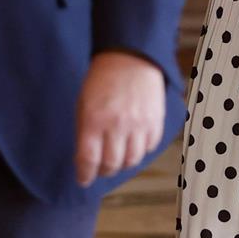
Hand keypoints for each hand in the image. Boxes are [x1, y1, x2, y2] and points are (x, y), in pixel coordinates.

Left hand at [74, 50, 166, 186]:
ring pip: (132, 160)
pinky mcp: (155, 121)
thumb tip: (86, 159)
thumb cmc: (102, 80)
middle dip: (104, 170)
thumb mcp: (83, 103)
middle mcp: (117, 125)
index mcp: (93, 120)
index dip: (85, 175)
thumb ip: (84, 131)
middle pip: (111, 164)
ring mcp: (139, 124)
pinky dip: (141, 149)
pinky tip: (135, 142)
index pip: (88, 160)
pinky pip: (149, 147)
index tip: (84, 180)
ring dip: (123, 163)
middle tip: (101, 167)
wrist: (130, 57)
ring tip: (119, 156)